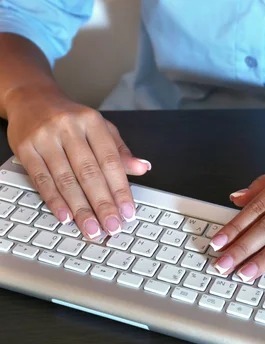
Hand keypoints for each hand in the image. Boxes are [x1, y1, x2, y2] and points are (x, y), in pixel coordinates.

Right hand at [6, 87, 149, 237]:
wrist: (31, 99)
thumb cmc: (72, 119)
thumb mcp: (101, 128)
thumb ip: (120, 152)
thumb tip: (144, 168)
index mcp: (92, 122)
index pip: (110, 161)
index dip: (120, 189)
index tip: (128, 212)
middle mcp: (69, 128)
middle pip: (89, 173)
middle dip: (103, 204)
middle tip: (112, 227)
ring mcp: (45, 138)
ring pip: (66, 179)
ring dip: (80, 208)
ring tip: (92, 228)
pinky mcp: (25, 148)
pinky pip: (41, 179)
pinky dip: (54, 200)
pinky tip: (65, 216)